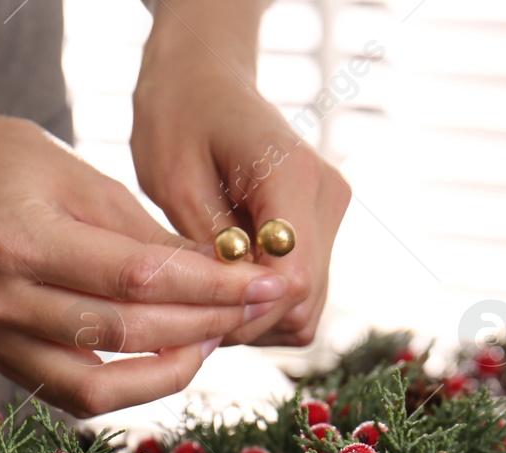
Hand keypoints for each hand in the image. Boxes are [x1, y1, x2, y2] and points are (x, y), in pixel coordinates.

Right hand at [0, 110, 289, 416]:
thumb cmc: (19, 167)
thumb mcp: (89, 181)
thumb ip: (153, 239)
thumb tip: (228, 283)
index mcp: (19, 238)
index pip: (136, 279)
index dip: (210, 289)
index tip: (263, 287)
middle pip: (122, 335)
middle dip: (202, 327)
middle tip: (253, 312)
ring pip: (97, 388)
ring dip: (169, 371)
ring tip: (211, 339)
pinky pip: (76, 395)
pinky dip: (131, 384)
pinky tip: (170, 356)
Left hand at [132, 4, 349, 346]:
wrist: (205, 80)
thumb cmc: (177, 117)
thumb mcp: (174, 182)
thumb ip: (209, 248)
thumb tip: (232, 311)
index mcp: (292, 175)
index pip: (292, 279)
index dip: (243, 311)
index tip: (193, 306)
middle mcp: (327, 196)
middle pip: (303, 303)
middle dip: (244, 320)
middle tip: (186, 304)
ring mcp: (331, 215)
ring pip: (306, 312)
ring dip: (252, 317)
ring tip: (202, 287)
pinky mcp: (324, 232)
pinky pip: (302, 299)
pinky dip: (262, 307)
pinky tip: (222, 281)